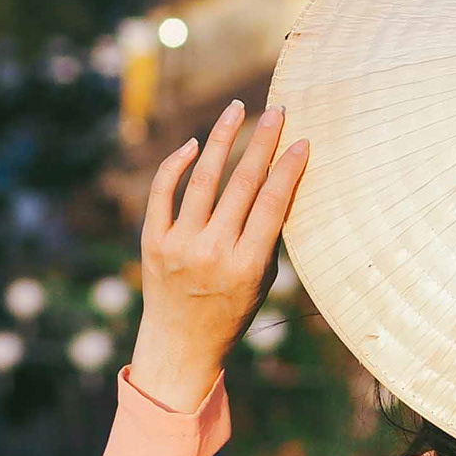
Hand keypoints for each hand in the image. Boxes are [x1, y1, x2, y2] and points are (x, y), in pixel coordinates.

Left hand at [129, 102, 308, 412]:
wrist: (180, 344)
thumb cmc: (231, 311)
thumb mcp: (263, 281)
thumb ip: (268, 236)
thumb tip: (279, 183)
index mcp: (247, 265)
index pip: (272, 203)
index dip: (288, 168)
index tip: (302, 141)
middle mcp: (212, 252)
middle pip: (242, 183)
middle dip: (263, 141)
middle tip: (277, 111)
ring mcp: (179, 244)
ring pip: (203, 178)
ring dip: (222, 138)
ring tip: (237, 110)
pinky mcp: (153, 240)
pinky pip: (163, 192)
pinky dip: (177, 164)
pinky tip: (196, 144)